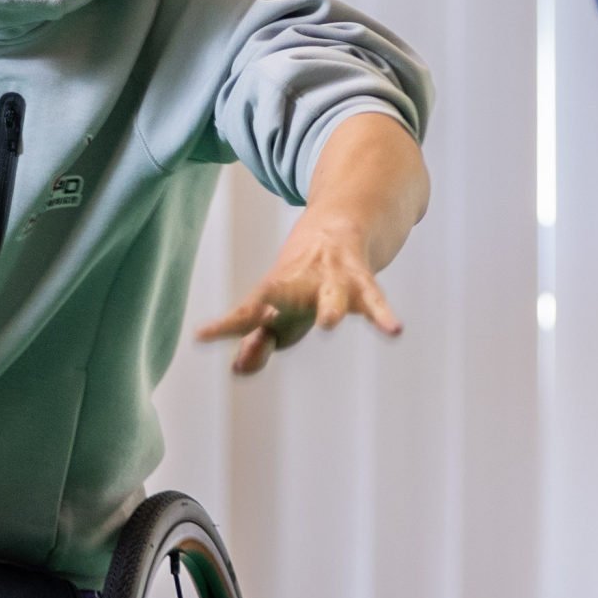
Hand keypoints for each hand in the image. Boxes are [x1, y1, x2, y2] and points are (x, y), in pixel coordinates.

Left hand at [195, 208, 402, 377]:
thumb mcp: (277, 315)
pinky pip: (374, 299)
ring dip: (330, 307)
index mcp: (273, 293)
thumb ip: (259, 343)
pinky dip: (383, 315)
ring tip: (330, 323)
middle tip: (261, 324)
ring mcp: (329, 280)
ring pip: (330, 294)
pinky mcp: (360, 281)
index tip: (202, 336)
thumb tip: (237, 369)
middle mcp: (298, 283)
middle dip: (271, 312)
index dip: (226, 326)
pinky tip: (394, 330)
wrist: (337, 228)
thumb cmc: (299, 284)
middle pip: (282, 297)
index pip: (245, 313)